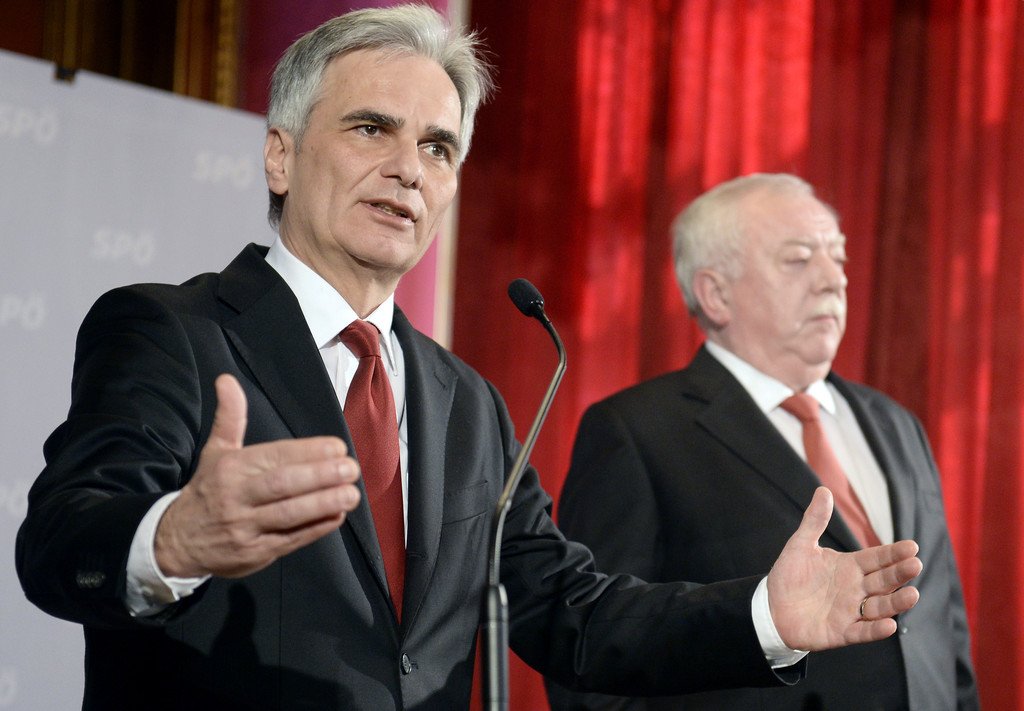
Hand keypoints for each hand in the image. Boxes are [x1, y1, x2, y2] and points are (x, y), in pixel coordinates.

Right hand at [154, 374, 360, 577]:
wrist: (176, 542)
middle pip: (282, 485)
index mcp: (231, 468)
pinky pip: (289, 540)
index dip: (307, 452)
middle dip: (319, 476)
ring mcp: (245, 528)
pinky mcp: (254, 554)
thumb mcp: (215, 451)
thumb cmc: (208, 490)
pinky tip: (337, 515)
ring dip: (323, 504)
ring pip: (288, 514)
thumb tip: (227, 379)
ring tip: (352, 493)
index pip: (274, 457)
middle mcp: (236, 497)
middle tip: (351, 468)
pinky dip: (315, 528)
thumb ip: (230, 417)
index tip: (337, 447)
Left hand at [767, 487, 921, 650]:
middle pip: (884, 581)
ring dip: (896, 602)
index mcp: (850, 566)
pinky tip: (889, 625)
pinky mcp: (842, 633)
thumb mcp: (801, 545)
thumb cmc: (789, 576)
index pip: (877, 558)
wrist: (771, 608)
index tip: (912, 546)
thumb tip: (824, 490)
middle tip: (915, 564)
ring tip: (912, 594)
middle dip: (900, 573)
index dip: (894, 553)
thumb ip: (815, 521)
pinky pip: (862, 632)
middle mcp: (856, 589)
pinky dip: (875, 630)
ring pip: (879, 606)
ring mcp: (851, 611)